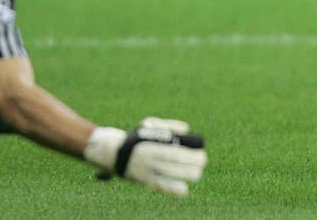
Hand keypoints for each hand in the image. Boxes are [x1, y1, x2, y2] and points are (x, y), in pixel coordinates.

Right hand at [84, 118, 206, 196]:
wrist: (114, 152)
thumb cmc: (137, 137)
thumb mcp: (149, 125)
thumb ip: (168, 126)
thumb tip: (186, 129)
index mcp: (152, 146)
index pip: (175, 153)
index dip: (190, 156)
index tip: (202, 153)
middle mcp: (150, 160)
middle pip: (174, 165)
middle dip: (191, 164)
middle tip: (203, 161)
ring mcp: (147, 172)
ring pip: (169, 175)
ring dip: (186, 175)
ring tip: (198, 173)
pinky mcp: (145, 181)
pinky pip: (160, 186)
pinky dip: (172, 189)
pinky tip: (184, 191)